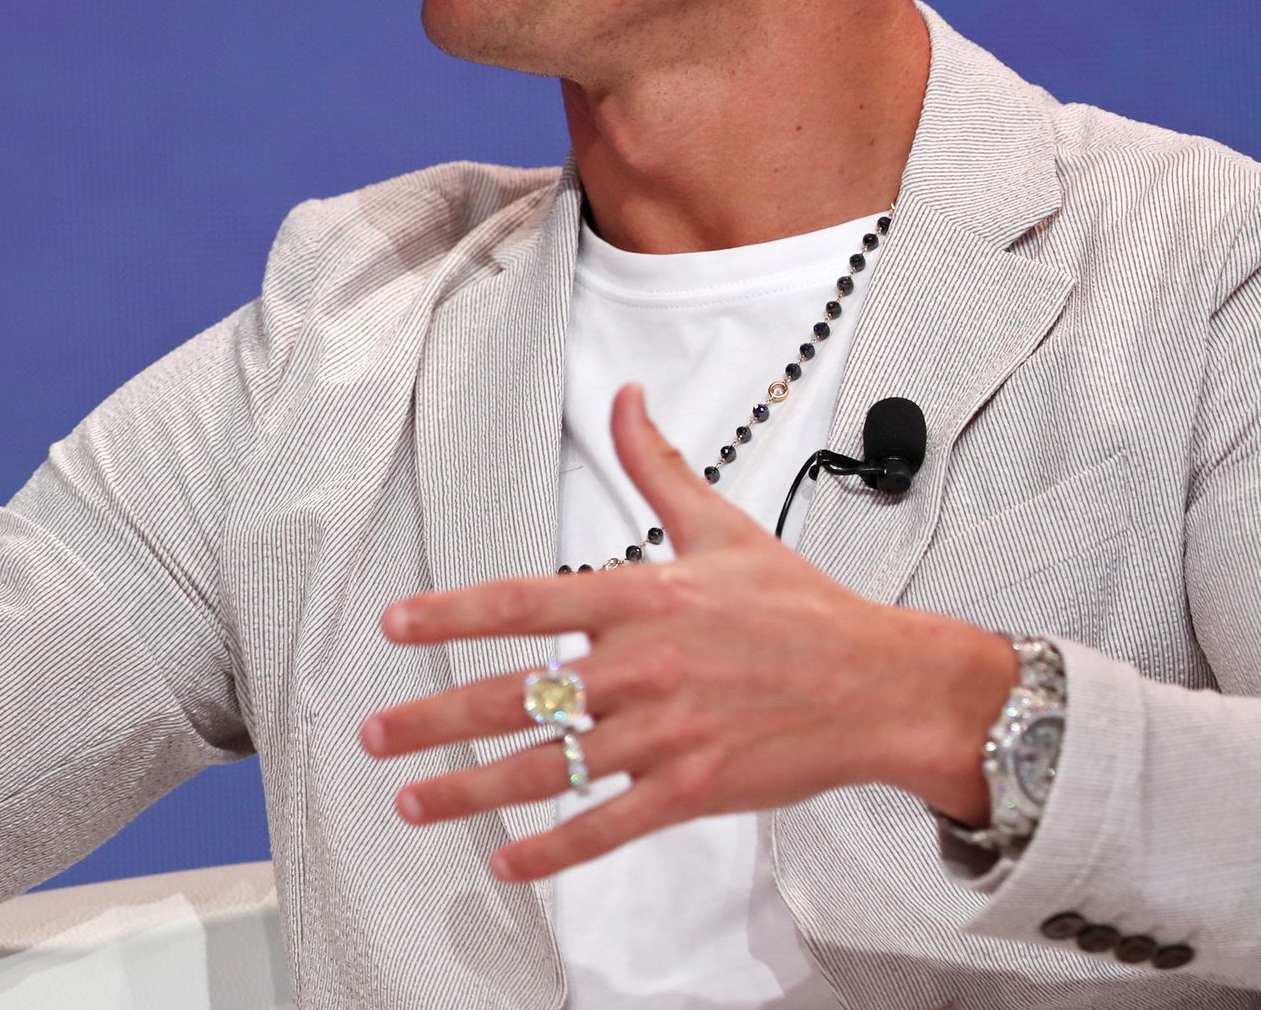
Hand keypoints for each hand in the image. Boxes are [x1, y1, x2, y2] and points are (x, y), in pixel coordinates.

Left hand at [360, 383, 1017, 882]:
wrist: (884, 683)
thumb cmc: (805, 609)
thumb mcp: (724, 527)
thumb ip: (658, 466)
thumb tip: (625, 398)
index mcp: (644, 597)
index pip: (526, 602)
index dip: (452, 613)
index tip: (395, 626)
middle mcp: (644, 665)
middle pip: (519, 694)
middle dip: (436, 720)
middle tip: (376, 736)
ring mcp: (666, 732)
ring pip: (550, 768)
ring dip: (472, 791)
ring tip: (414, 803)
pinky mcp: (693, 788)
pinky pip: (608, 826)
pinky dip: (554, 850)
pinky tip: (507, 863)